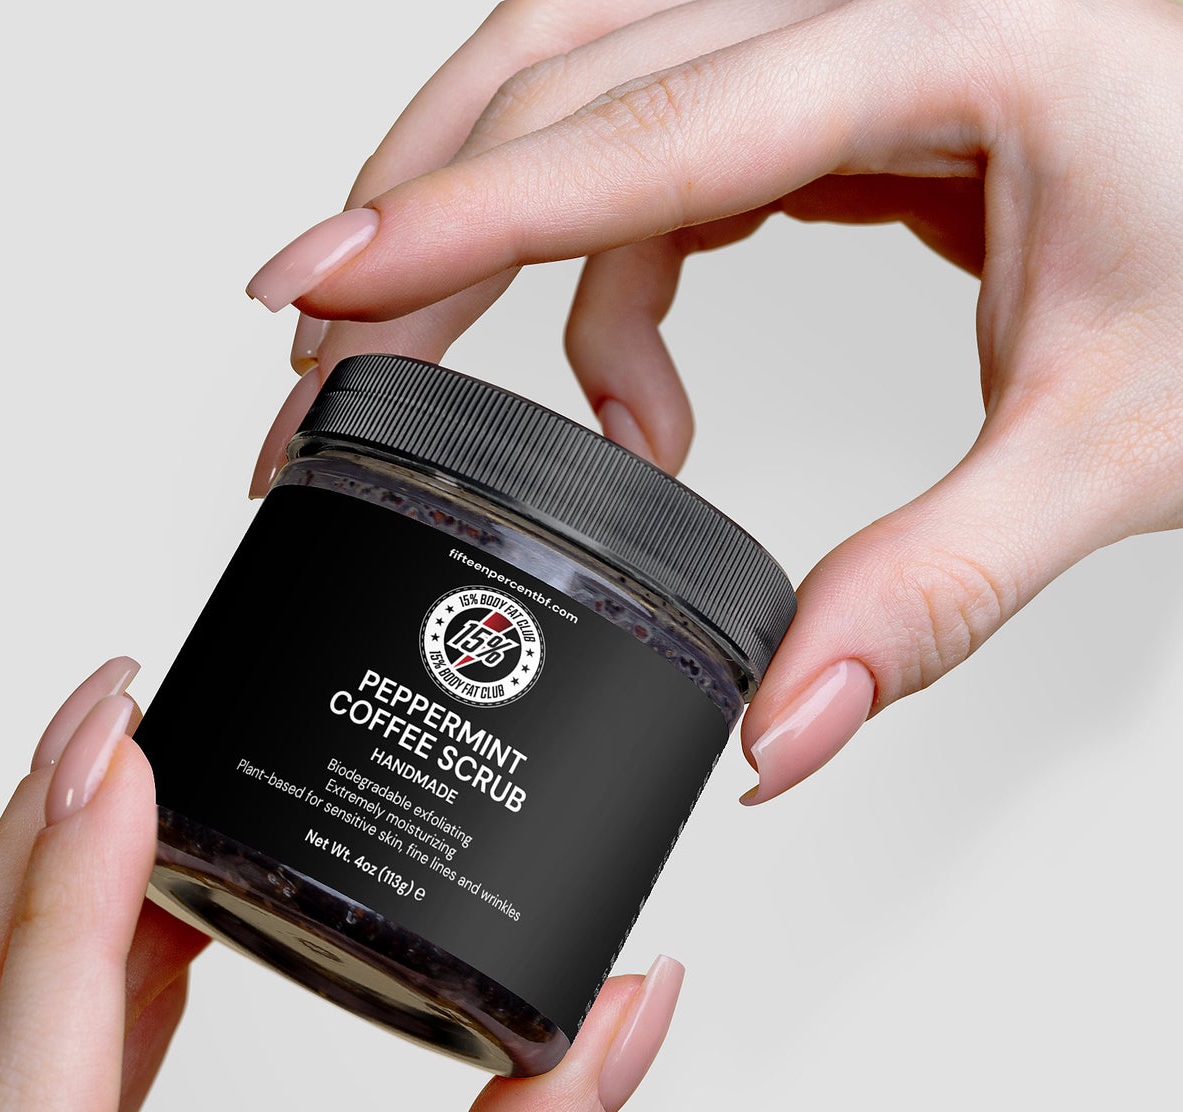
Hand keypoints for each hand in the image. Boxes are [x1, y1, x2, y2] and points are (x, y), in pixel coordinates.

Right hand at [245, 0, 1182, 803]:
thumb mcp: (1117, 436)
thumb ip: (940, 587)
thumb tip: (784, 726)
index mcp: (953, 39)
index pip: (648, 131)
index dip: (463, 218)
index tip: (321, 287)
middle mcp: (872, 3)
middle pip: (567, 81)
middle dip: (422, 235)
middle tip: (326, 371)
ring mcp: (844, 36)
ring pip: (585, 88)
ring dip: (485, 236)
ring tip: (424, 378)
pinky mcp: (837, 91)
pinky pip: (655, 157)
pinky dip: (602, 280)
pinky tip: (632, 400)